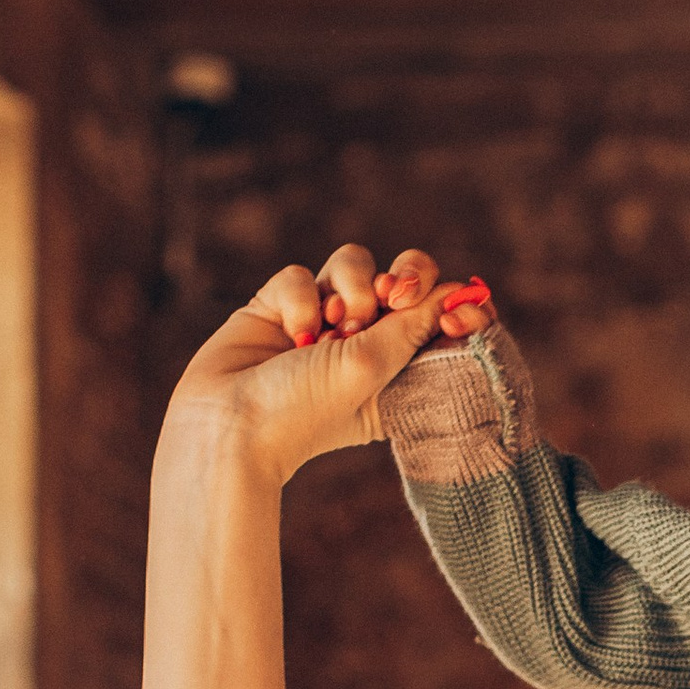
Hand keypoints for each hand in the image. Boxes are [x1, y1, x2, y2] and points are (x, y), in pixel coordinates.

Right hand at [158, 243, 497, 485]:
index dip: (454, 304)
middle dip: (405, 276)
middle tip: (394, 296)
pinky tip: (293, 336)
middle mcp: (364, 341)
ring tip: (336, 326)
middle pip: (404, 276)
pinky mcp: (279, 306)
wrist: (230, 424)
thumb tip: (459, 290)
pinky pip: (302, 275)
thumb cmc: (305, 411)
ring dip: (350, 288)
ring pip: (353, 264)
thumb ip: (414, 324)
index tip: (457, 312)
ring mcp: (322, 321)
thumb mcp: (373, 367)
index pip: (440, 317)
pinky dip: (300, 300)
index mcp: (399, 367)